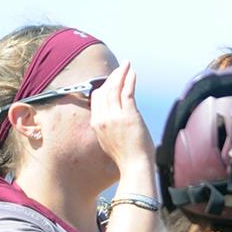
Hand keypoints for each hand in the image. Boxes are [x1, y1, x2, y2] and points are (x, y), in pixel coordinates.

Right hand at [89, 60, 155, 179]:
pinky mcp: (129, 116)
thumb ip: (109, 127)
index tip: (112, 80)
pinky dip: (129, 80)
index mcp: (97, 124)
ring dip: (121, 74)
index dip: (104, 87)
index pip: (96, 99)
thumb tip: (114, 118)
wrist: (134, 166)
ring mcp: (115, 117)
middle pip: (104, 91)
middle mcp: (103, 118)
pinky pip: (127, 93)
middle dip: (113, 77)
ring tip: (126, 65)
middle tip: (121, 69)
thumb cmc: (126, 157)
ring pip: (115, 89)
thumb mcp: (110, 140)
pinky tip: (132, 73)